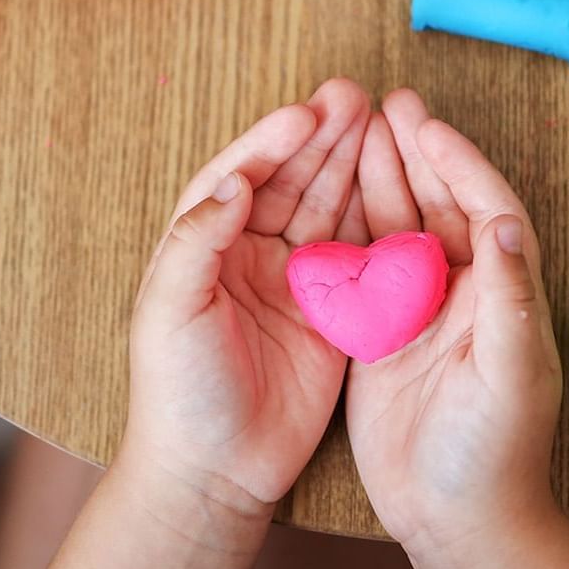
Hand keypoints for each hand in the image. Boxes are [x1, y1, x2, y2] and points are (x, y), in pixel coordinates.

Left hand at [122, 78, 369, 531]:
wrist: (213, 472)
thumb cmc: (177, 392)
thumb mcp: (170, 311)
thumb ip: (198, 241)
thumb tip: (235, 181)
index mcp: (203, 247)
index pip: (240, 177)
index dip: (272, 143)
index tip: (305, 115)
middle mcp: (248, 255)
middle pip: (289, 181)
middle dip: (321, 139)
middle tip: (354, 95)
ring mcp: (293, 283)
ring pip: (325, 208)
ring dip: (350, 165)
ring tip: (380, 120)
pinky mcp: (331, 315)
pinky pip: (357, 256)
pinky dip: (376, 219)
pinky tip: (398, 184)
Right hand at [346, 89, 562, 568]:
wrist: (455, 519)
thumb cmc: (495, 452)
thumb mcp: (510, 373)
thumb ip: (511, 297)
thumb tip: (508, 223)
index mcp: (503, 292)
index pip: (485, 208)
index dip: (458, 162)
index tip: (425, 124)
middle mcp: (465, 292)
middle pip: (439, 204)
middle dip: (415, 153)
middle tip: (386, 103)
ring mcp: (421, 311)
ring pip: (399, 227)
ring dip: (381, 178)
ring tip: (355, 130)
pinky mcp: (382, 334)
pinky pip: (365, 265)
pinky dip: (348, 227)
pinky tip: (325, 196)